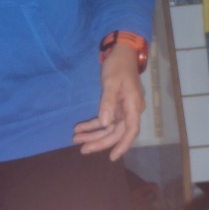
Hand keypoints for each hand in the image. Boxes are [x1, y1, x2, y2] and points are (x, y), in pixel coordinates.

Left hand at [72, 43, 145, 160]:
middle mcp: (130, 110)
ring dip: (93, 134)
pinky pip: (104, 118)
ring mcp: (122, 109)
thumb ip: (108, 103)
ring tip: (76, 139)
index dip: (122, 145)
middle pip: (116, 132)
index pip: (130, 131)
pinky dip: (93, 124)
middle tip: (82, 149)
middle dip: (99, 141)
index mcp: (133, 106)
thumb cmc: (118, 66)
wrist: (122, 52)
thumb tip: (104, 124)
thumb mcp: (111, 82)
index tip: (112, 157)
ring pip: (108, 127)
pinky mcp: (115, 105)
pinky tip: (80, 128)